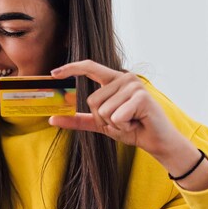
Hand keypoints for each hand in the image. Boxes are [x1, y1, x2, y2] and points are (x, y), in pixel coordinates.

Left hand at [48, 60, 186, 161]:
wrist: (155, 141)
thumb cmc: (130, 128)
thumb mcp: (99, 124)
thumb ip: (78, 120)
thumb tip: (52, 119)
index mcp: (113, 80)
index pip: (89, 67)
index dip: (71, 68)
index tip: (53, 73)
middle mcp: (124, 78)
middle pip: (92, 101)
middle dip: (102, 118)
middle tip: (121, 120)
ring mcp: (134, 86)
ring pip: (103, 110)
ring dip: (114, 123)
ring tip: (130, 121)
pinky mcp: (142, 97)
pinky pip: (116, 116)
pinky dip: (123, 126)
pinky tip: (136, 123)